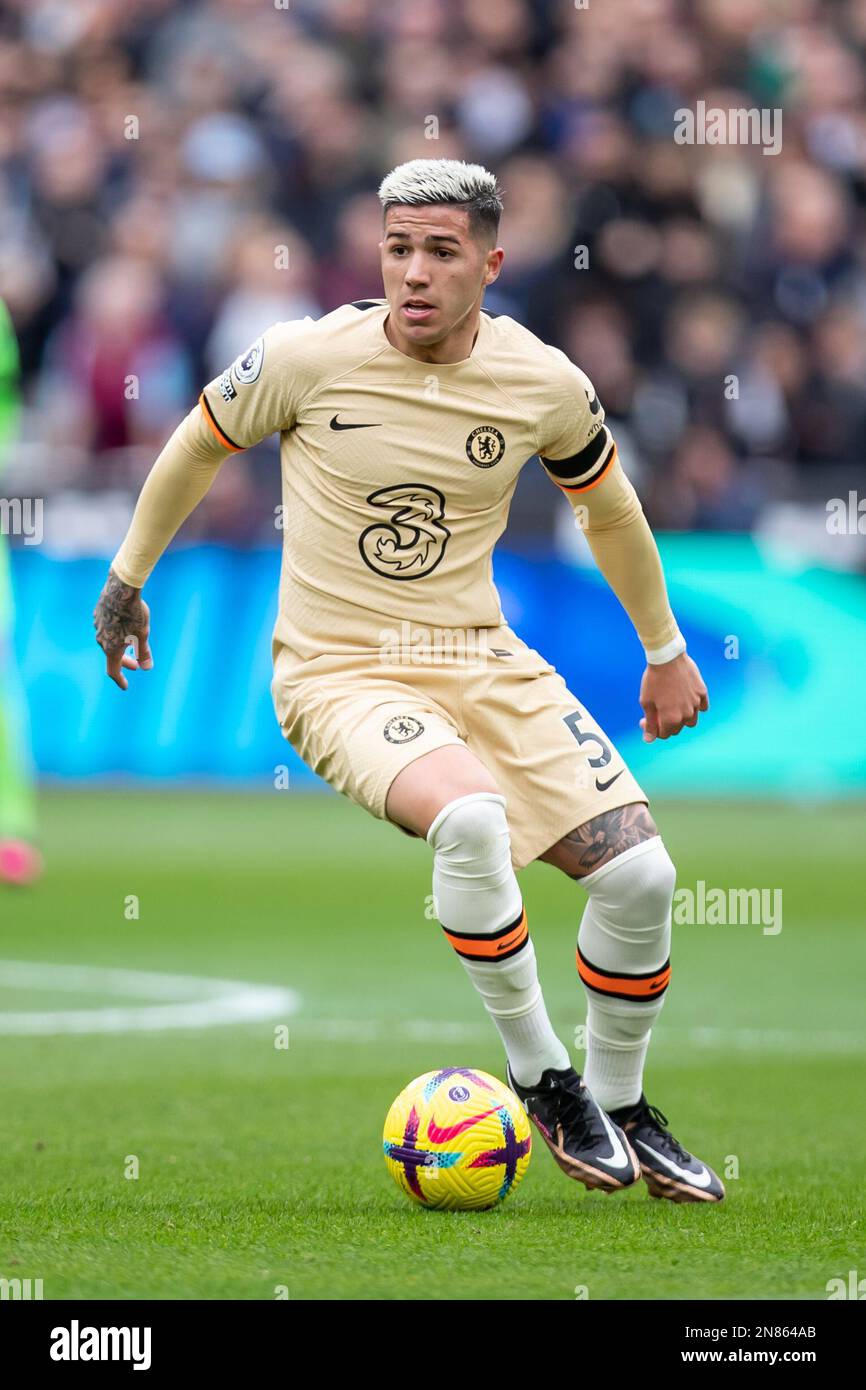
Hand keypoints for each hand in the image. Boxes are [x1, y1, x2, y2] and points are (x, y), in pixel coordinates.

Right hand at [93, 569, 152, 690]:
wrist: (120, 588)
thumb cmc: (134, 614)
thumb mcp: (143, 635)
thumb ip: (144, 653)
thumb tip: (147, 668)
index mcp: (111, 649)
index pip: (113, 671)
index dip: (120, 680)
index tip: (125, 686)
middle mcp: (101, 639)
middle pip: (111, 656)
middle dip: (124, 662)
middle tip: (136, 665)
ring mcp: (97, 626)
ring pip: (107, 641)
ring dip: (119, 646)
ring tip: (131, 644)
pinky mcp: (97, 614)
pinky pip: (105, 628)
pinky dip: (114, 632)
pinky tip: (122, 625)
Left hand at [639, 652, 707, 742]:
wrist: (667, 657)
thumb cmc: (653, 679)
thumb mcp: (646, 702)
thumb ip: (650, 723)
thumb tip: (649, 740)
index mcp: (671, 718)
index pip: (664, 734)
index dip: (653, 729)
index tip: (646, 719)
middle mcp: (686, 714)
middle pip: (677, 729)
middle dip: (666, 724)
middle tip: (657, 712)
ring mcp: (696, 703)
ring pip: (691, 720)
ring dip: (682, 718)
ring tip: (672, 707)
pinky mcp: (702, 692)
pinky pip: (702, 707)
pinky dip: (696, 707)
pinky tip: (686, 700)